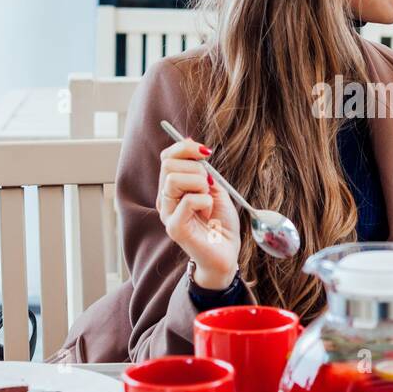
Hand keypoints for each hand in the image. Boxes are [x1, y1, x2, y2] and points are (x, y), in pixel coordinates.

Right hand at [157, 138, 241, 288]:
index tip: (206, 153)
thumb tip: (188, 140)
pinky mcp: (174, 228)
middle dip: (196, 168)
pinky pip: (188, 200)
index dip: (185, 148)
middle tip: (209, 185)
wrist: (227, 251)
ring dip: (200, 185)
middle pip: (168, 165)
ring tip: (208, 202)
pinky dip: (205, 202)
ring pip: (174, 179)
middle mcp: (165, 199)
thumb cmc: (221, 222)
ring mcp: (167, 214)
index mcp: (172, 188)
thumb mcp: (215, 188)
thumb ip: (202, 168)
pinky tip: (208, 214)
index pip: (167, 157)